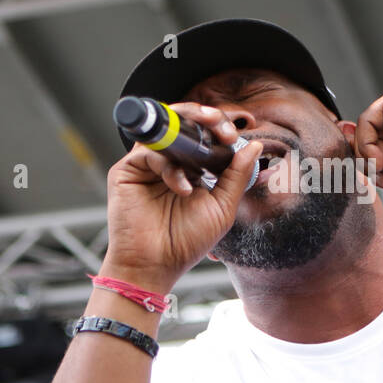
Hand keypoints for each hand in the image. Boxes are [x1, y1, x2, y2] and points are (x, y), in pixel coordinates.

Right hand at [101, 103, 262, 291]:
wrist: (156, 266)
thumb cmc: (186, 241)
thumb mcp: (222, 206)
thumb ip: (237, 175)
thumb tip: (254, 145)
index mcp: (191, 169)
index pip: (204, 135)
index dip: (218, 128)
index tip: (233, 136)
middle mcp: (168, 163)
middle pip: (183, 123)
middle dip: (204, 117)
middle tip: (220, 126)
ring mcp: (146, 165)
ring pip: (164, 129)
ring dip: (188, 128)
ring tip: (208, 141)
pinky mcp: (127, 171)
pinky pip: (149, 152)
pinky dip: (169, 167)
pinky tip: (184, 189)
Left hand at [351, 84, 382, 197]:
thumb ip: (381, 172)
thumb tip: (357, 166)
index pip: (374, 146)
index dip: (370, 165)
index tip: (380, 180)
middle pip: (366, 139)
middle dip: (373, 166)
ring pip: (364, 132)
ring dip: (372, 159)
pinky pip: (367, 121)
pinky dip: (368, 144)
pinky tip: (382, 159)